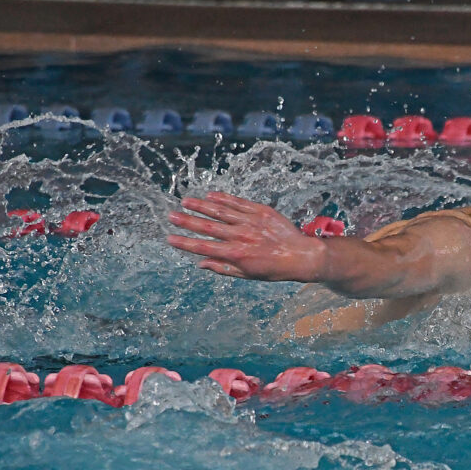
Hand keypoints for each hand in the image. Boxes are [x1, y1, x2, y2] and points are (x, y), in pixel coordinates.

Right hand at [167, 191, 323, 281]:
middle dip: (187, 221)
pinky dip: (223, 198)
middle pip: (208, 226)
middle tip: (171, 215)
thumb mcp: (248, 274)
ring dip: (201, 206)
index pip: (203, 247)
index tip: (169, 238)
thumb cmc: (274, 268)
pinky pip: (238, 203)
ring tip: (185, 201)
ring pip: (221, 211)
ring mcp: (251, 222)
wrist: (301, 255)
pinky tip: (210, 195)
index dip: (185, 242)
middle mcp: (241, 236)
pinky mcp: (261, 211)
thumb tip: (201, 264)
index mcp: (236, 254)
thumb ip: (223, 268)